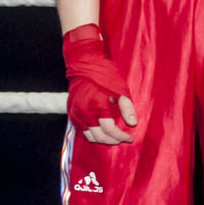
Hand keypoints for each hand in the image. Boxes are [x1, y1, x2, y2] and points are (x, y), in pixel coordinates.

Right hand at [63, 23, 136, 143]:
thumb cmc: (104, 75)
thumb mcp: (120, 90)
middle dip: (112, 140)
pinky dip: (92, 134)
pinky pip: (81, 130)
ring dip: (102, 139)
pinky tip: (101, 131)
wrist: (84, 64)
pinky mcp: (71, 112)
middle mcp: (84, 113)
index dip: (121, 136)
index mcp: (97, 107)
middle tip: (122, 139)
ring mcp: (76, 113)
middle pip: (99, 136)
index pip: (110, 130)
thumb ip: (126, 108)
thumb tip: (132, 123)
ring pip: (89, 136)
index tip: (129, 138)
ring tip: (113, 137)